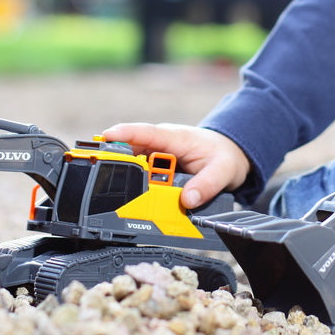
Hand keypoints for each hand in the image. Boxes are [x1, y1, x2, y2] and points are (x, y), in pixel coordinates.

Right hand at [100, 122, 250, 208]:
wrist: (228, 154)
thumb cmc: (223, 155)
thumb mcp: (222, 171)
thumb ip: (206, 186)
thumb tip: (188, 201)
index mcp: (175, 138)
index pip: (146, 133)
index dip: (125, 134)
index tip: (106, 136)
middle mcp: (161, 144)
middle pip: (132, 151)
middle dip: (117, 161)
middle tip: (106, 175)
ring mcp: (156, 156)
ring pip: (133, 165)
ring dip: (127, 177)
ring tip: (123, 194)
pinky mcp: (156, 167)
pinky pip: (141, 177)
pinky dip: (136, 186)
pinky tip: (134, 199)